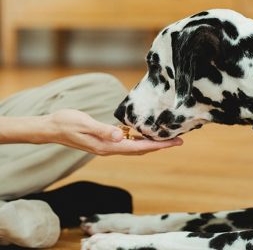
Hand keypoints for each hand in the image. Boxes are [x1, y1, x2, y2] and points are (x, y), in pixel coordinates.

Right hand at [47, 109, 182, 155]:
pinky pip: (126, 144)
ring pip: (134, 148)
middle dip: (159, 146)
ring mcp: (107, 146)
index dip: (157, 146)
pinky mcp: (104, 141)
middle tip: (177, 141)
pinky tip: (143, 135)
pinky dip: (138, 141)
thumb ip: (102, 131)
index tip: (174, 143)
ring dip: (151, 144)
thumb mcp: (84, 124)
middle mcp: (109, 149)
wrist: (53, 128)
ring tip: (165, 139)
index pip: (138, 147)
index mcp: (107, 146)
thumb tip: (121, 136)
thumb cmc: (67, 123)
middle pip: (140, 149)